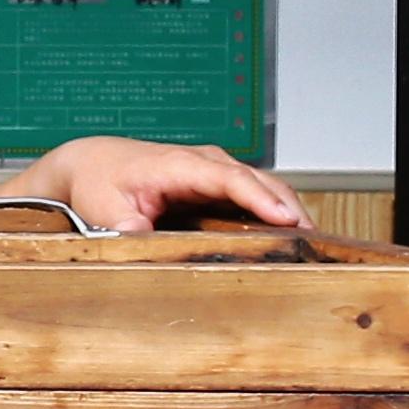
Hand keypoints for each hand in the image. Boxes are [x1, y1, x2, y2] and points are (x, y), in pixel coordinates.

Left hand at [22, 137, 303, 233]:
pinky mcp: (217, 184)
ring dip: (289, 211)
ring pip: (264, 186)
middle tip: (315, 243)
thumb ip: (125, 227)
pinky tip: (291, 238)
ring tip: (313, 245)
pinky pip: (255, 194)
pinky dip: (276, 212)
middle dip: (290, 209)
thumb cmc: (100, 181)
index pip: (230, 180)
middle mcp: (205, 163)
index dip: (260, 200)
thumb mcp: (104, 208)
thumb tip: (145, 241)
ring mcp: (215, 171)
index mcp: (180, 165)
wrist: (93, 163)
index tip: (286, 221)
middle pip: (260, 181)